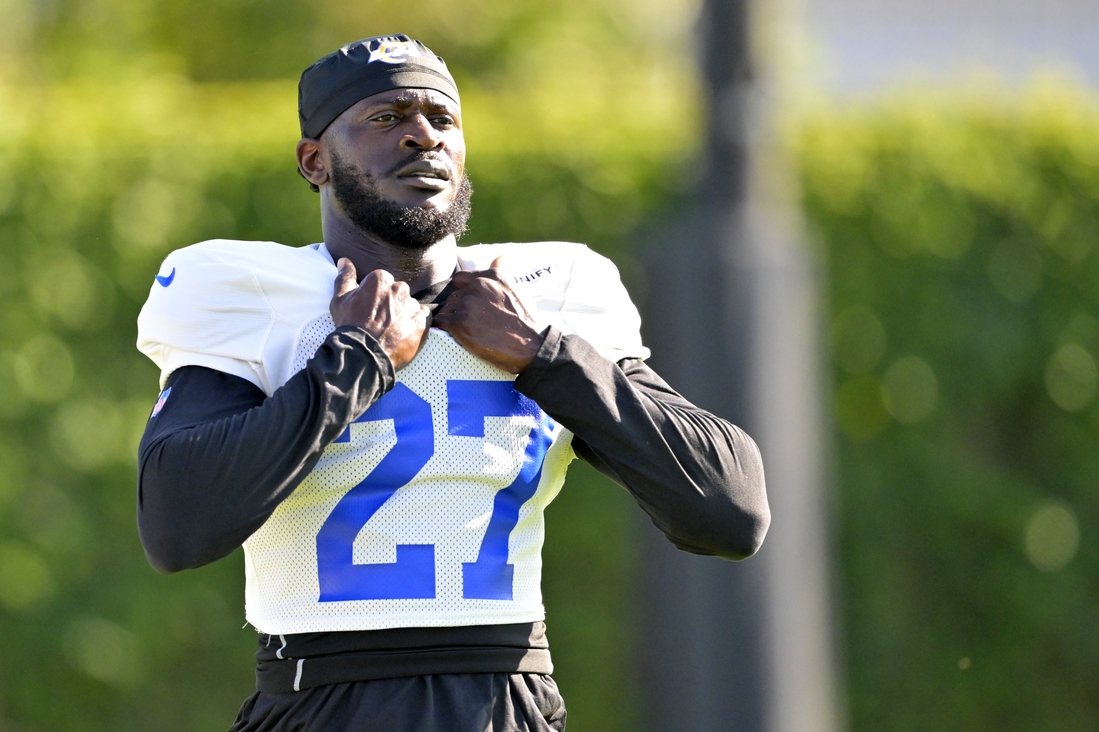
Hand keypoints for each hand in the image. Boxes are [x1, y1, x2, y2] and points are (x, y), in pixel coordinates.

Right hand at [330, 258, 430, 370]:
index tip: (369, 310)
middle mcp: (400, 288)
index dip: (374, 297)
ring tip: (390, 331)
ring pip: (409, 305)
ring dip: (403, 314)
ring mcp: (413, 305)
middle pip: (397, 293)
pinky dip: (415, 323)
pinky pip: (423, 318)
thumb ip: (344, 277)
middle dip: (390, 304)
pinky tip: (404, 333)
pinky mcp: (423, 322)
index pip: (382, 282)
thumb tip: (344, 261)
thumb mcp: (340, 300)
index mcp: (381, 279)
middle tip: (379, 322)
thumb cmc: (350, 326)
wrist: (363, 355)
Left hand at [433, 257, 544, 373]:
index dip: (461, 292)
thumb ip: (502, 272)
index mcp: (492, 276)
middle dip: (459, 309)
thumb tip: (501, 257)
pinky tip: (453, 334)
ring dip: (452, 319)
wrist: (530, 346)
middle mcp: (478, 286)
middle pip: (454, 296)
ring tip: (467, 331)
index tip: (468, 303)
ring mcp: (467, 304)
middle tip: (472, 323)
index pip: (461, 278)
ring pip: (446, 309)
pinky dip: (443, 328)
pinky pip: (440, 321)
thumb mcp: (516, 290)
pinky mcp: (459, 323)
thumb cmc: (525, 321)